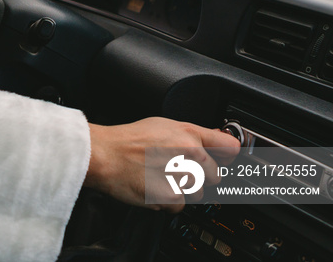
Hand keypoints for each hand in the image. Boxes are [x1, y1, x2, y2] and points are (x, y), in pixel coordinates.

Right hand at [84, 117, 239, 211]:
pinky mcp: (170, 196)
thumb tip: (215, 138)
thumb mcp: (161, 125)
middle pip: (215, 176)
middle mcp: (188, 153)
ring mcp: (180, 176)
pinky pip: (180, 206)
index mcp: (188, 134)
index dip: (227, 155)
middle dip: (199, 176)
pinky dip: (167, 202)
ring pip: (198, 193)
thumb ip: (191, 133)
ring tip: (160, 178)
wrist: (103, 155)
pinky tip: (153, 187)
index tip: (224, 160)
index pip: (229, 147)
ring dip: (182, 191)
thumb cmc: (126, 140)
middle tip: (176, 170)